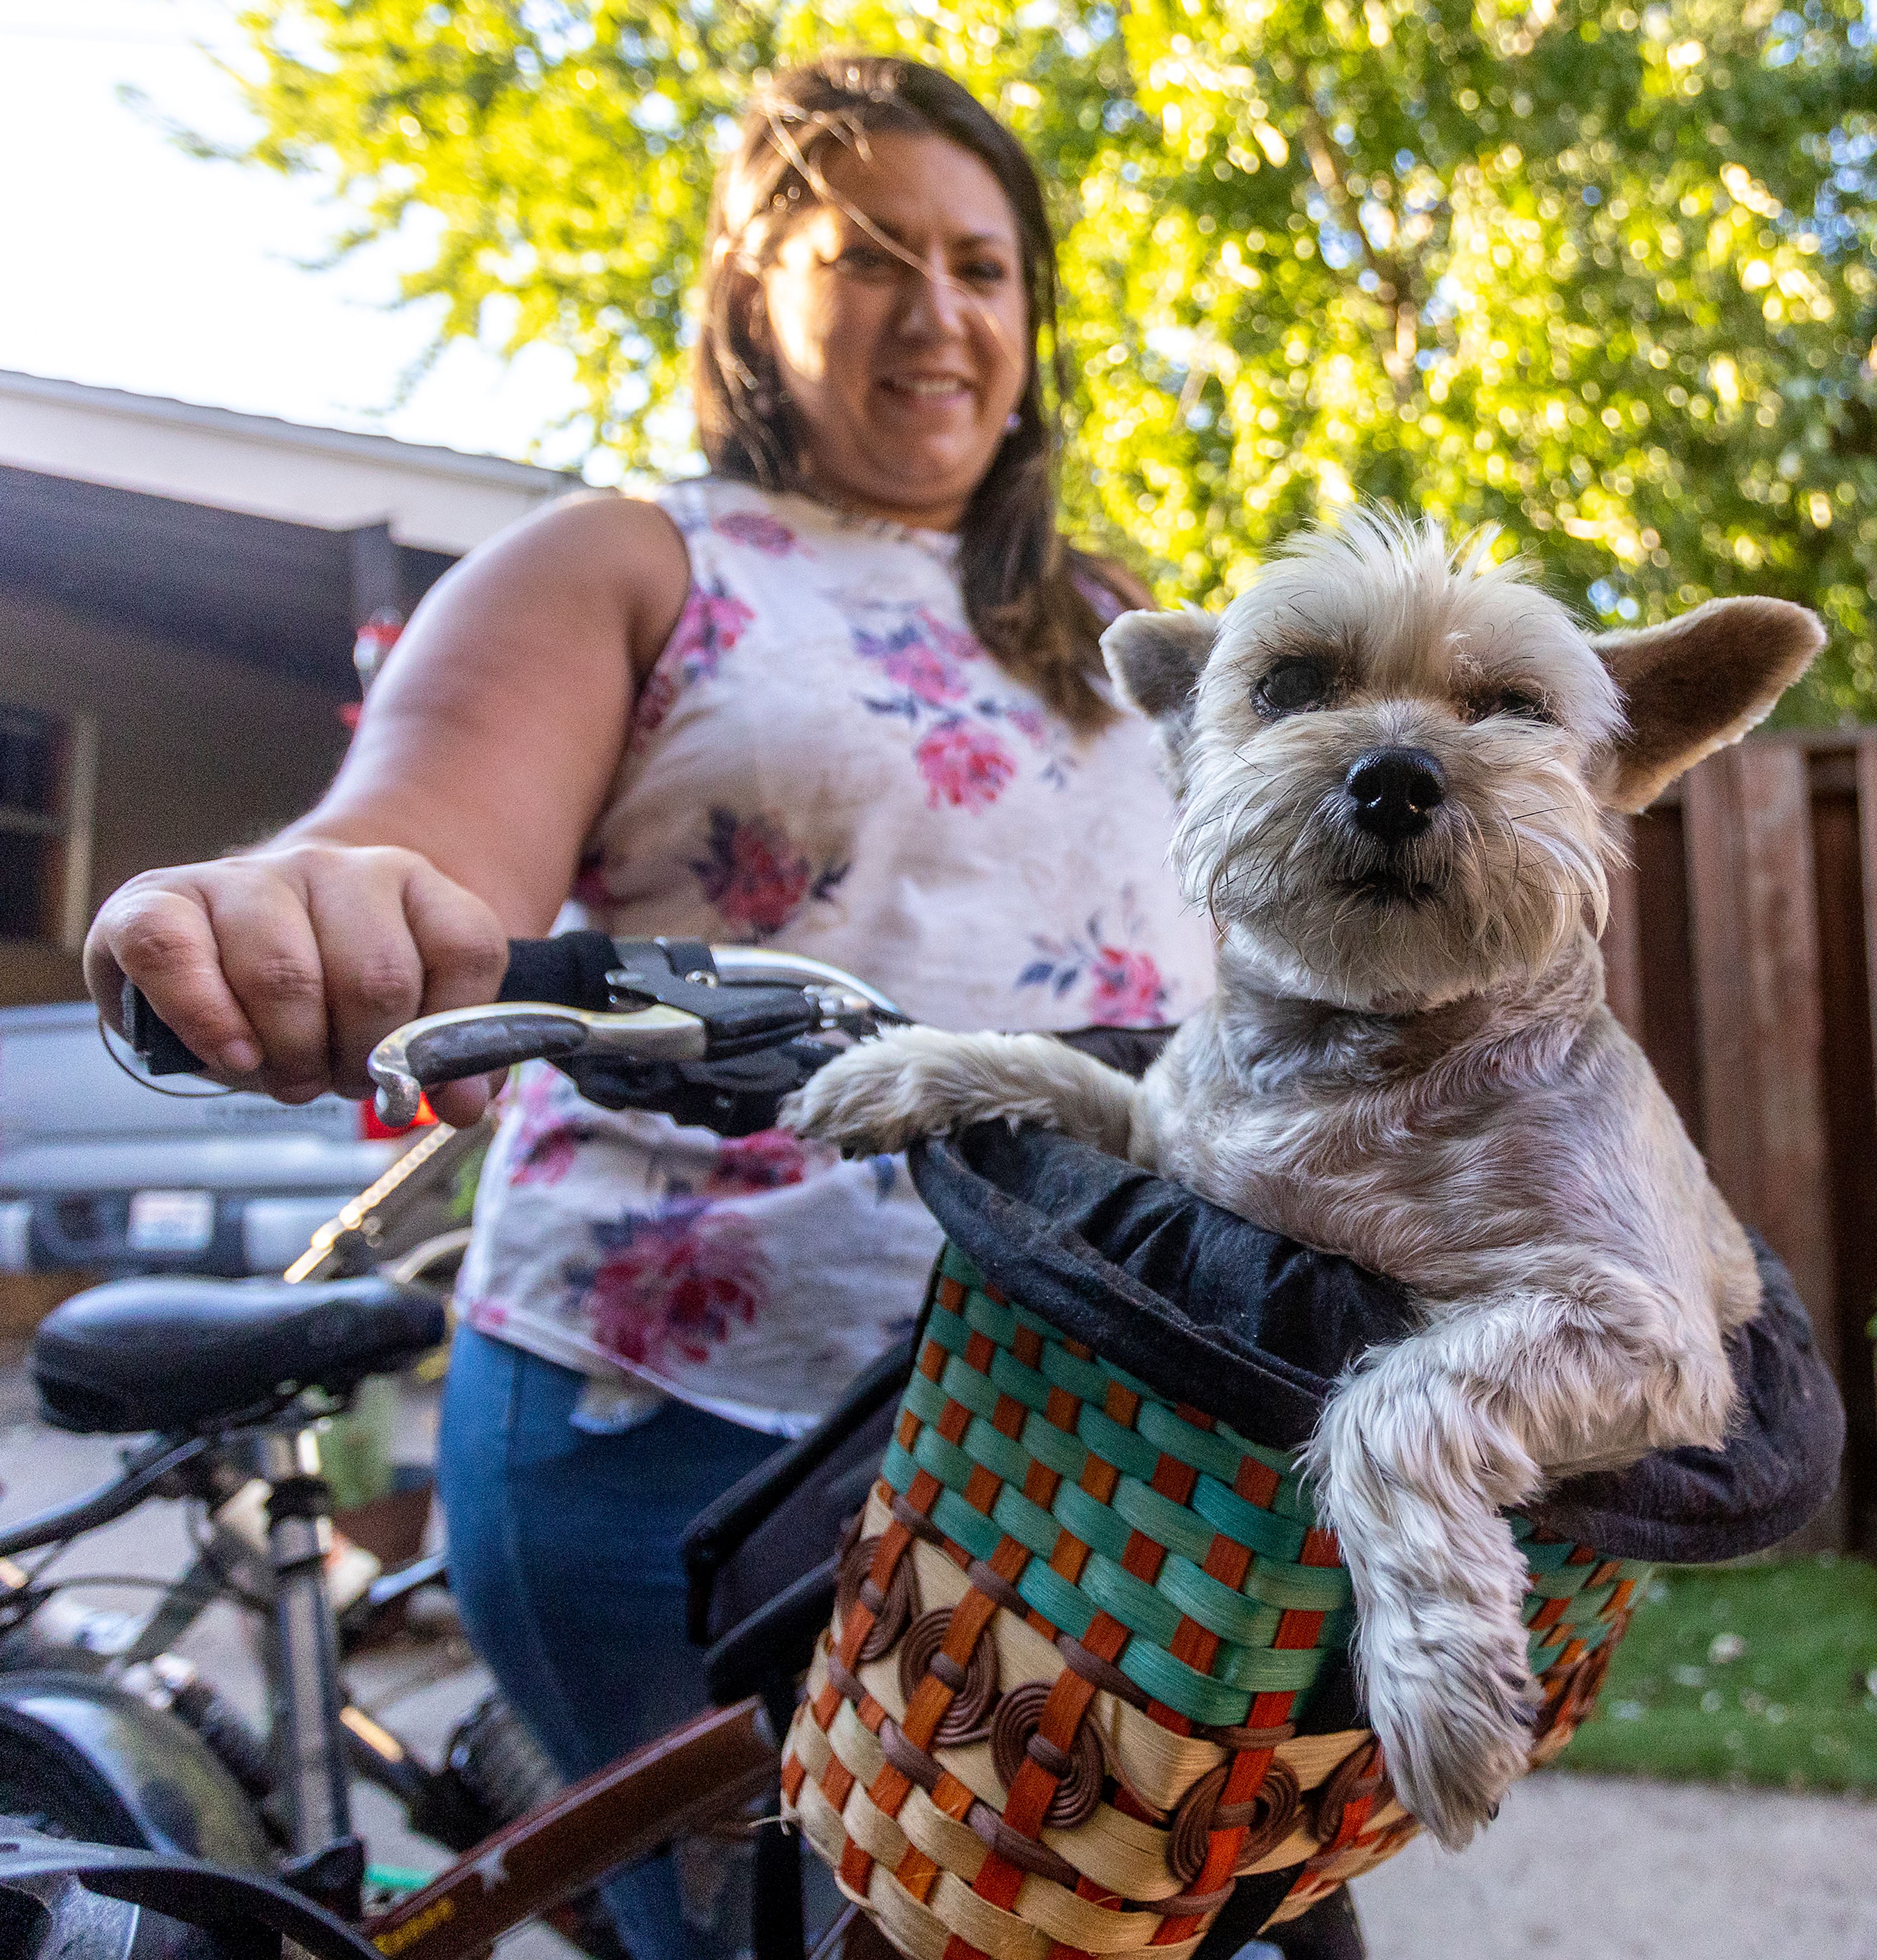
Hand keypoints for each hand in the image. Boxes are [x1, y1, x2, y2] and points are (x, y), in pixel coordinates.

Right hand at [85, 843, 508, 1126]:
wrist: (235, 946)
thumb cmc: (327, 991)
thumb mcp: (399, 1018)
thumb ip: (446, 1056)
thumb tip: (467, 1104)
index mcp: (412, 884)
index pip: (467, 950)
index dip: (445, 1034)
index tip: (415, 1067)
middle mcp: (334, 867)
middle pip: (378, 979)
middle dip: (361, 1058)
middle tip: (337, 1077)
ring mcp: (247, 877)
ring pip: (284, 976)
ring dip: (291, 1054)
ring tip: (286, 1070)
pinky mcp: (159, 898)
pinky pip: (174, 954)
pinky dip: (206, 1019)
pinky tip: (233, 1053)